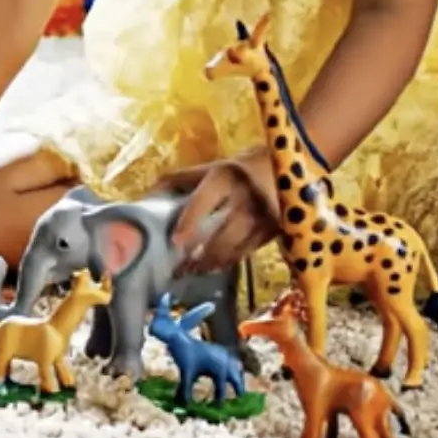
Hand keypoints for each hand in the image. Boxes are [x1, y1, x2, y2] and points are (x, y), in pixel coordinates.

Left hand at [164, 153, 281, 275]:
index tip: (175, 241)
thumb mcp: (212, 167)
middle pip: (219, 234)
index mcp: (225, 176)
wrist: (290, 168)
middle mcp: (245, 197)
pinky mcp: (272, 231)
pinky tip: (213, 266)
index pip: (204, 202)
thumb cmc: (241, 168)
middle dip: (198, 255)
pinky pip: (245, 253)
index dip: (189, 222)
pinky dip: (227, 262)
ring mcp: (261, 217)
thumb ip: (181, 180)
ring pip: (233, 248)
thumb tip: (147, 197)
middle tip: (178, 268)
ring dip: (210, 263)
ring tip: (191, 271)